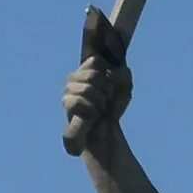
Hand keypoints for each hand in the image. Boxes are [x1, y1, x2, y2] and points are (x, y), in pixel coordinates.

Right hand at [60, 6, 131, 155]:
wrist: (108, 132)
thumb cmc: (114, 107)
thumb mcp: (125, 87)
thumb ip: (123, 74)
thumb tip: (109, 74)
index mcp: (86, 69)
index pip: (96, 61)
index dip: (108, 75)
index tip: (111, 87)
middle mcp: (74, 78)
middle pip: (93, 75)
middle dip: (106, 90)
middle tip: (106, 101)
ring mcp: (68, 91)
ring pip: (87, 88)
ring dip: (100, 101)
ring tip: (99, 109)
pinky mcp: (67, 106)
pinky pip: (78, 101)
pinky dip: (91, 110)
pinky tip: (93, 116)